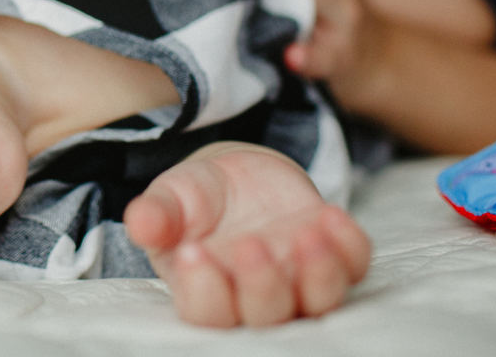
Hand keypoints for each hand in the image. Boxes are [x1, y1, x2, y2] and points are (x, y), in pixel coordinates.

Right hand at [124, 143, 369, 326]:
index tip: (195, 251)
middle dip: (262, 285)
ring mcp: (299, 282)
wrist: (235, 177)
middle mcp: (256, 299)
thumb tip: (140, 223)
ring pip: (319, 302)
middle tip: (250, 243)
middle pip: (267, 318)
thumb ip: (156, 214)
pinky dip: (349, 246)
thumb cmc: (195, 200)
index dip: (204, 292)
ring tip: (305, 235)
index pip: (208, 315)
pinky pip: (355, 267)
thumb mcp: (169, 199)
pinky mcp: (333, 257)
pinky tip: (329, 215)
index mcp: (206, 293)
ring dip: (319, 275)